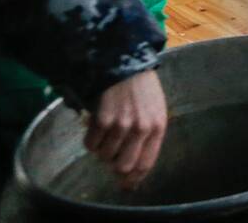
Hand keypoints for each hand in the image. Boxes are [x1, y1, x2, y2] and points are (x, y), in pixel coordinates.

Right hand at [84, 70, 167, 188]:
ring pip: (105, 156)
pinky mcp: (103, 119)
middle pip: (123, 166)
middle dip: (115, 165)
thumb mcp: (154, 112)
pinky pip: (90, 145)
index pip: (145, 164)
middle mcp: (141, 129)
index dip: (133, 178)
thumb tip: (134, 169)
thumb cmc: (142, 90)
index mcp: (157, 127)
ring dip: (102, 150)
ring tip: (106, 134)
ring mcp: (121, 124)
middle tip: (112, 155)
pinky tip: (96, 128)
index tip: (125, 183)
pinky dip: (90, 141)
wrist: (126, 64)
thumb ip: (148, 137)